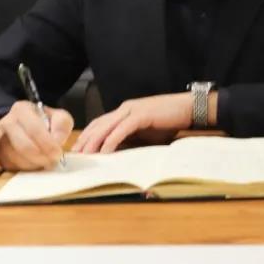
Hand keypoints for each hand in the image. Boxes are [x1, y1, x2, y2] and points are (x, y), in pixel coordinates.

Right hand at [0, 101, 72, 170]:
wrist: (23, 126)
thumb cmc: (44, 121)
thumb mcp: (58, 116)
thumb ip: (62, 125)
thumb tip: (57, 140)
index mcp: (22, 109)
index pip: (34, 129)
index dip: (48, 144)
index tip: (58, 153)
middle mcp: (6, 122)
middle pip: (24, 147)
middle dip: (42, 157)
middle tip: (53, 162)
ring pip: (17, 159)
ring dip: (34, 164)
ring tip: (45, 162)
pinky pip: (10, 166)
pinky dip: (26, 168)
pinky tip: (35, 163)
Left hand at [71, 93, 191, 153]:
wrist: (189, 108)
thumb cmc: (170, 121)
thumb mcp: (147, 133)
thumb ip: (132, 139)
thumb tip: (119, 153)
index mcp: (125, 111)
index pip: (100, 123)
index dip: (87, 136)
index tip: (78, 150)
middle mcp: (125, 109)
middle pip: (98, 124)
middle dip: (85, 140)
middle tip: (74, 155)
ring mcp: (132, 110)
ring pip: (106, 126)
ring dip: (93, 142)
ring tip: (85, 155)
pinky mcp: (141, 115)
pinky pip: (121, 130)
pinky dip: (111, 141)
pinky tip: (104, 152)